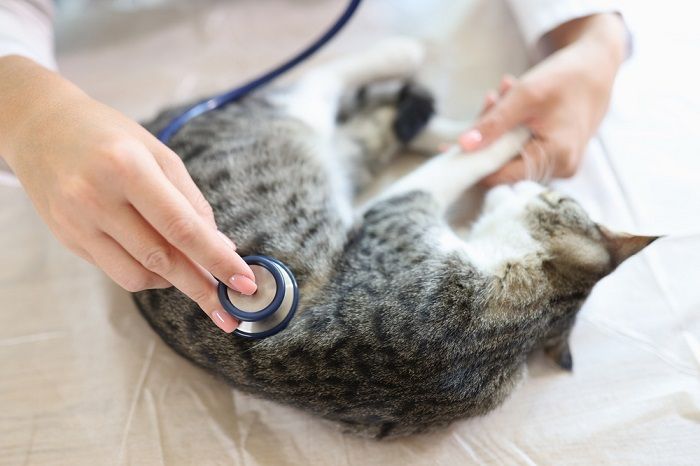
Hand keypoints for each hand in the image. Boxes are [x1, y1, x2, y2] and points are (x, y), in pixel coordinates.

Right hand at [0, 56, 255, 332]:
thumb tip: (222, 247)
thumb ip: (191, 202)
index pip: (182, 227)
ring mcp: (77, 222)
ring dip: (175, 283)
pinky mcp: (67, 239)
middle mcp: (97, 197)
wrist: (41, 126)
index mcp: (127, 167)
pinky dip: (148, 276)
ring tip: (197, 277)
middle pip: (162, 258)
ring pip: (138, 275)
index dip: (217, 260)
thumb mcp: (159, 154)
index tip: (244, 283)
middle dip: (202, 288)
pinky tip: (164, 266)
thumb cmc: (110, 135)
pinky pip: (117, 272)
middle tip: (230, 311)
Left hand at [459, 14, 626, 185]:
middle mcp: (560, 167)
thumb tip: (464, 146)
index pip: (502, 176)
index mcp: (556, 157)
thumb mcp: (525, 94)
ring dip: (498, 128)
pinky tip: (509, 102)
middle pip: (504, 165)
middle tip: (489, 100)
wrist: (597, 67)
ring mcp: (559, 163)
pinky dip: (510, 129)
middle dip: (487, 136)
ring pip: (510, 155)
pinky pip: (521, 148)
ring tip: (501, 93)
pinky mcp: (554, 155)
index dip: (473, 164)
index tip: (448, 147)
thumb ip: (493, 123)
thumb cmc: (567, 77)